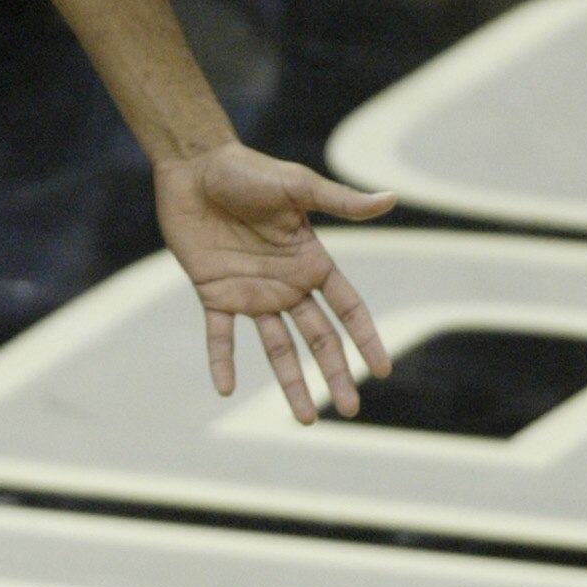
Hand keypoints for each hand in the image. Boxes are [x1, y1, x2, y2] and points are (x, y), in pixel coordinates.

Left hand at [154, 145, 394, 424]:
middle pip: (318, 338)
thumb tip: (391, 198)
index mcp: (311, 261)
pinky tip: (224, 390)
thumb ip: (341, 202)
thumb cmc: (248, 170)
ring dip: (290, 382)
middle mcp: (285, 284)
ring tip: (305, 420)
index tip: (382, 370)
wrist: (195, 166)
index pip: (347, 307)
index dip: (365, 337)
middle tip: (350, 410)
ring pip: (276, 347)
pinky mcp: (214, 292)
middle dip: (335, 373)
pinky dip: (221, 361)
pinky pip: (219, 335)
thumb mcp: (298, 186)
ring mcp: (250, 292)